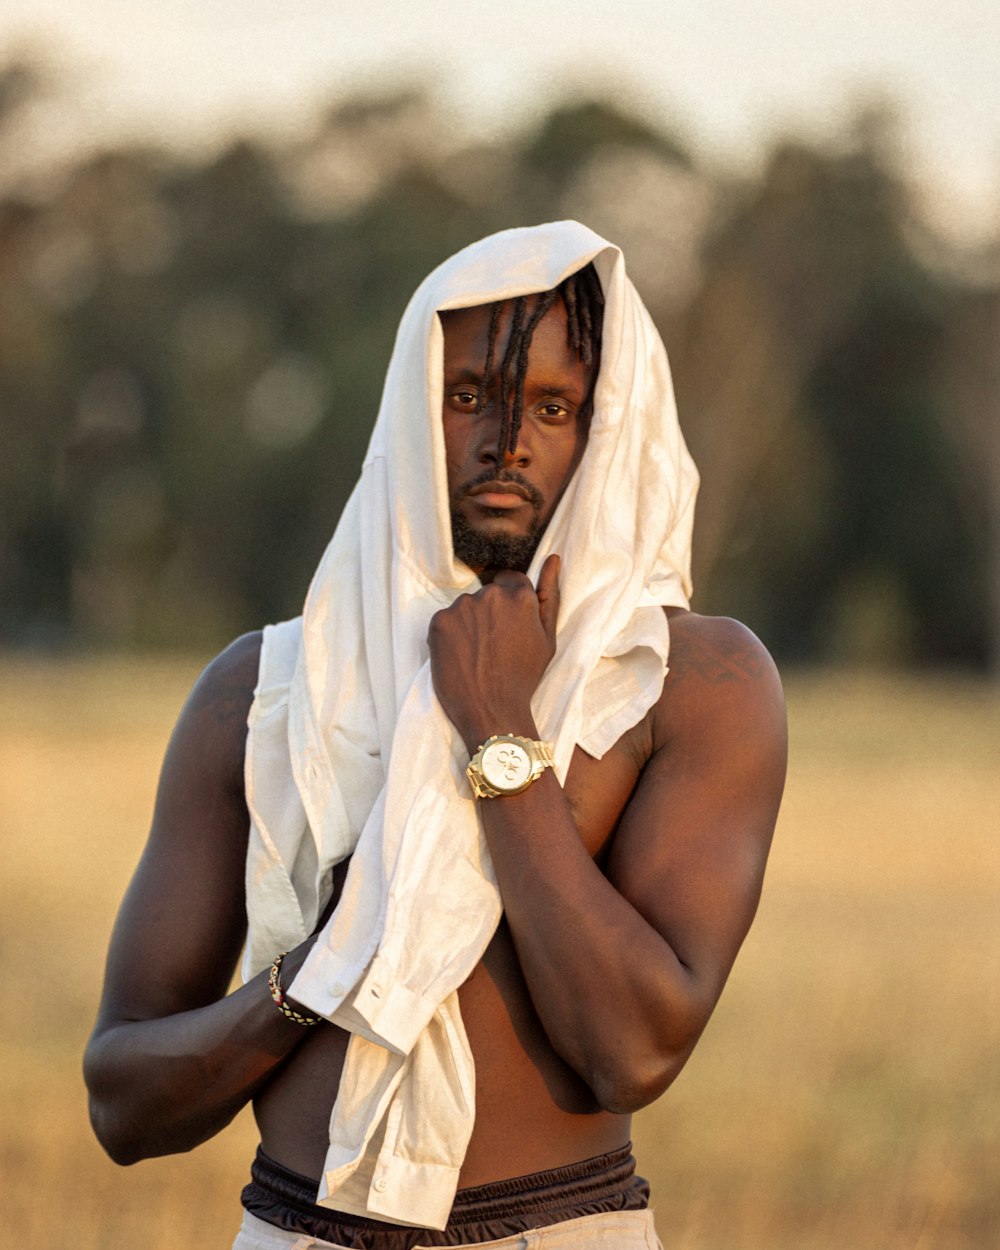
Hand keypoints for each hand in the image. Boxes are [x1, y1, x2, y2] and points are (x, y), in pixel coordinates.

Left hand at [429, 554, 560, 751]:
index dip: (509, 605)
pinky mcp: (439, 622)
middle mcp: (490, 595)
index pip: (510, 581)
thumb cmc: (524, 677)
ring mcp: (462, 607)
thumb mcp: (547, 638)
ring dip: (469, 624)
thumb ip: (550, 595)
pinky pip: (445, 620)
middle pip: (487, 594)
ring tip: (477, 654)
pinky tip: (460, 656)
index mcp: (520, 596)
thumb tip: (553, 558)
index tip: (507, 627)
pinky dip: (450, 636)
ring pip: (465, 608)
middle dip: (490, 613)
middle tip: (494, 646)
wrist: (492, 711)